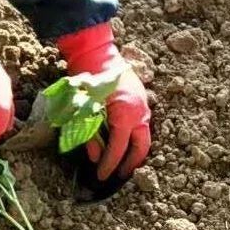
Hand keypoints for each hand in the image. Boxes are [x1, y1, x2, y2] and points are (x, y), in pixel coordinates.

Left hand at [57, 22, 150, 179]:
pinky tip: (123, 144)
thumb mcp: (85, 109)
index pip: (119, 148)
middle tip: (119, 176)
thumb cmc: (88, 79)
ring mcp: (144, 108)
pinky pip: (141, 127)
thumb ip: (90, 134)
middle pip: (140, 148)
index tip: (102, 176)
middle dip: (131, 164)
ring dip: (133, 153)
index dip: (110, 164)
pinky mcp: (142, 104)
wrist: (98, 53)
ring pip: (143, 139)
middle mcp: (140, 114)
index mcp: (126, 115)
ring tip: (122, 164)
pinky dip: (132, 139)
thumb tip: (94, 157)